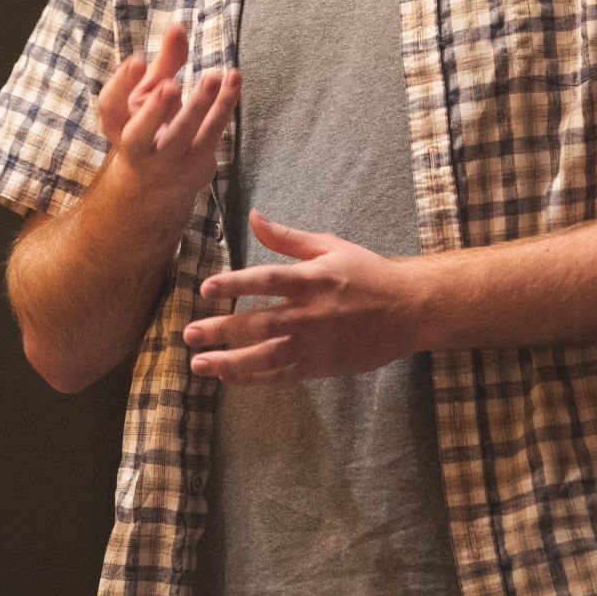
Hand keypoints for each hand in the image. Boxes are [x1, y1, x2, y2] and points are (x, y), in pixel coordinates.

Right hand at [96, 23, 239, 211]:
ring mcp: (167, 160)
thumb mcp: (151, 93)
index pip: (110, 108)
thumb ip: (165, 62)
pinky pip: (212, 133)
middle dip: (154, 110)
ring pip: (182, 135)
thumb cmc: (154, 123)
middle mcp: (137, 148)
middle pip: (139, 134)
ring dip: (199, 106)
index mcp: (118, 126)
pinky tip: (233, 81)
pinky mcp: (197, 163)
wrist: (162, 182)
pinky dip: (224, 106)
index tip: (137, 60)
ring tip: (212, 77)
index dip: (120, 84)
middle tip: (169, 84)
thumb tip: (177, 27)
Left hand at [182, 210, 424, 383]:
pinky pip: (280, 374)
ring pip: (266, 356)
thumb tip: (253, 218)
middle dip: (220, 330)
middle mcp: (310, 314)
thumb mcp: (329, 246)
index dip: (234, 283)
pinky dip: (253, 378)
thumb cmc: (368, 273)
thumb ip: (287, 238)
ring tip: (198, 364)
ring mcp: (315, 343)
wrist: (408, 310)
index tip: (204, 287)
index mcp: (312, 279)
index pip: (266, 280)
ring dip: (229, 361)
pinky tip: (228, 378)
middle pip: (258, 323)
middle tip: (188, 334)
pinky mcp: (320, 365)